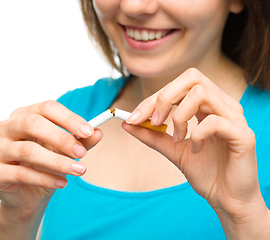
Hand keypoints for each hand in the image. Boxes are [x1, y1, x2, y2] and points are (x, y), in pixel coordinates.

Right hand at [0, 100, 101, 220]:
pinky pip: (22, 173)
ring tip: (79, 170)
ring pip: (28, 151)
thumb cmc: (45, 166)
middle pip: (33, 123)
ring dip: (58, 162)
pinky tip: (62, 182)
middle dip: (62, 138)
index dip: (69, 118)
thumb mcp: (65, 151)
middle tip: (82, 153)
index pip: (46, 108)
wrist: (27, 195)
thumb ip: (80, 141)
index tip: (89, 131)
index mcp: (23, 115)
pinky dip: (46, 178)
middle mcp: (5, 127)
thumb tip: (98, 132)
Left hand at [123, 69, 268, 231]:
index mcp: (208, 105)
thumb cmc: (204, 171)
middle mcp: (223, 105)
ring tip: (178, 138)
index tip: (133, 117)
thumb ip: (152, 134)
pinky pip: (214, 121)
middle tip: (154, 122)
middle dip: (164, 97)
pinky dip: (196, 134)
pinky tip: (195, 149)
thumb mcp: (172, 149)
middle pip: (191, 78)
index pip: (179, 85)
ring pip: (201, 93)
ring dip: (180, 117)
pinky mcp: (243, 134)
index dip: (153, 98)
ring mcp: (235, 117)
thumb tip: (127, 123)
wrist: (227, 198)